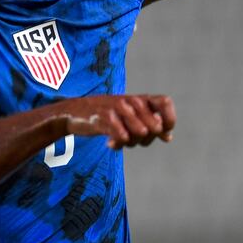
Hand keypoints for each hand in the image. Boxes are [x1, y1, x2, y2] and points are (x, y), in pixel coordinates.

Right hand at [61, 94, 175, 148]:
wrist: (74, 111)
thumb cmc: (106, 114)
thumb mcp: (128, 116)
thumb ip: (148, 123)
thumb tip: (168, 137)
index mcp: (139, 99)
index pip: (165, 103)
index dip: (169, 120)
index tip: (161, 132)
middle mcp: (130, 101)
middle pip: (155, 125)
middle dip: (148, 139)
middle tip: (135, 141)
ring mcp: (117, 108)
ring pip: (141, 132)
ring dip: (133, 143)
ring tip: (122, 141)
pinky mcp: (104, 117)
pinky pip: (122, 136)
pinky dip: (119, 144)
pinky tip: (110, 144)